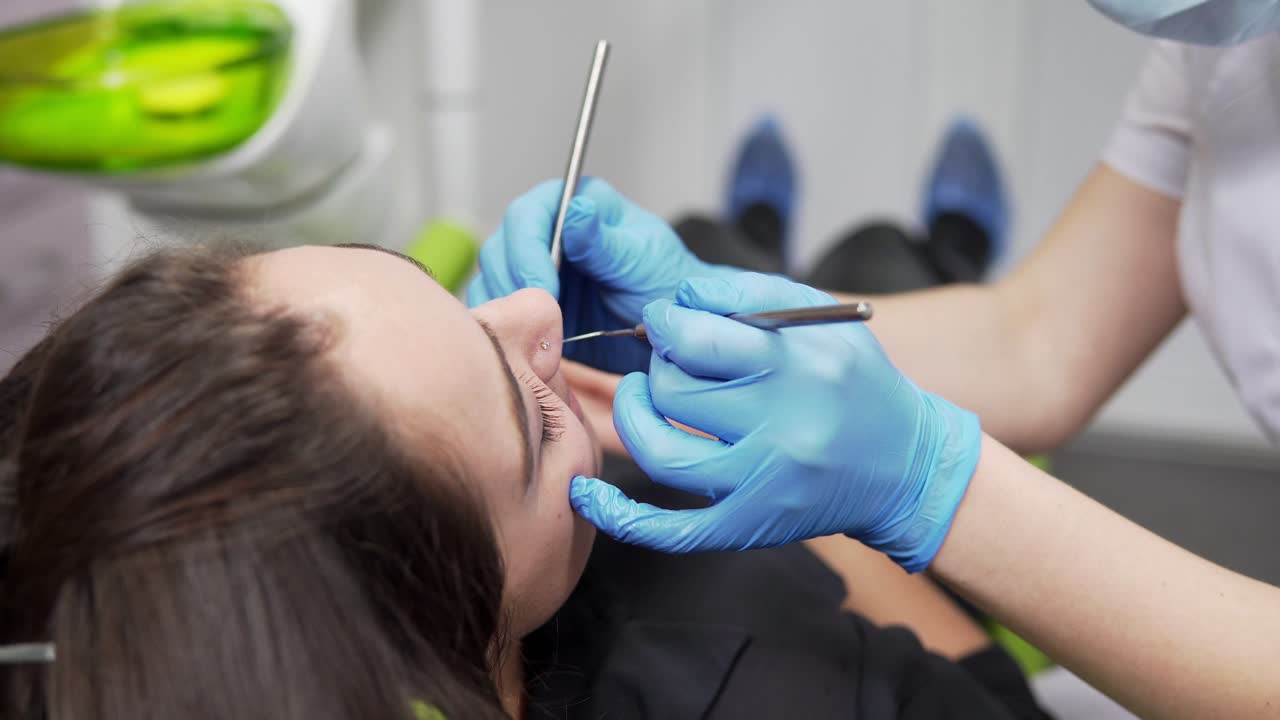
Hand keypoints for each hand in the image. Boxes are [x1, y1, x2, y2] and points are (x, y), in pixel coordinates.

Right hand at [467, 178, 734, 373]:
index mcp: (577, 206)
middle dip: (513, 284)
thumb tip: (575, 210)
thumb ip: (603, 242)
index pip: (529, 214)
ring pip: (491, 280)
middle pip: (501, 247)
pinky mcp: (527, 304)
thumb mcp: (642, 262)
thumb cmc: (664, 287)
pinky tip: (521, 346)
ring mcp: (534, 269)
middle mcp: (548, 233)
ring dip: (504, 308)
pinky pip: (497, 310)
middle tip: (536, 317)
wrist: (668, 331)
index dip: (528, 250)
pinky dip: (502, 328)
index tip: (544, 288)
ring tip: (532, 334)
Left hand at [569, 273, 981, 571]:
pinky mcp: (750, 526)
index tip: (667, 321)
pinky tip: (586, 495)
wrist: (902, 463)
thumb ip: (744, 292)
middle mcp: (780, 428)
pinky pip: (673, 531)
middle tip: (672, 360)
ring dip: (636, 418)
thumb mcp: (817, 316)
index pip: (696, 339)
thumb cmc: (853, 378)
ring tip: (643, 396)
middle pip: (673, 393)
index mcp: (797, 367)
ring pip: (661, 453)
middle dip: (660, 367)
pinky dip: (622, 518)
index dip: (665, 323)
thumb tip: (675, 298)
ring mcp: (761, 484)